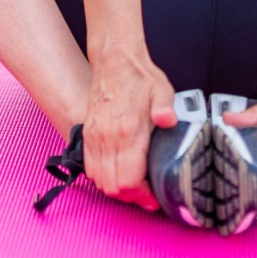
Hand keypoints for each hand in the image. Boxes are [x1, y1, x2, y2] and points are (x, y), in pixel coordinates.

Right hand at [82, 46, 177, 210]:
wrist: (114, 60)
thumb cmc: (139, 76)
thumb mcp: (162, 90)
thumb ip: (166, 108)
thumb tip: (168, 120)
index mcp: (128, 130)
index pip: (129, 180)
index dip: (143, 195)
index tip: (155, 196)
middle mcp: (108, 138)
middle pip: (114, 187)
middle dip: (132, 196)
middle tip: (147, 193)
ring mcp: (95, 137)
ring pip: (100, 181)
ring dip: (116, 188)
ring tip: (134, 184)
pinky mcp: (88, 134)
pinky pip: (90, 168)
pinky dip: (103, 177)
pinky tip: (118, 172)